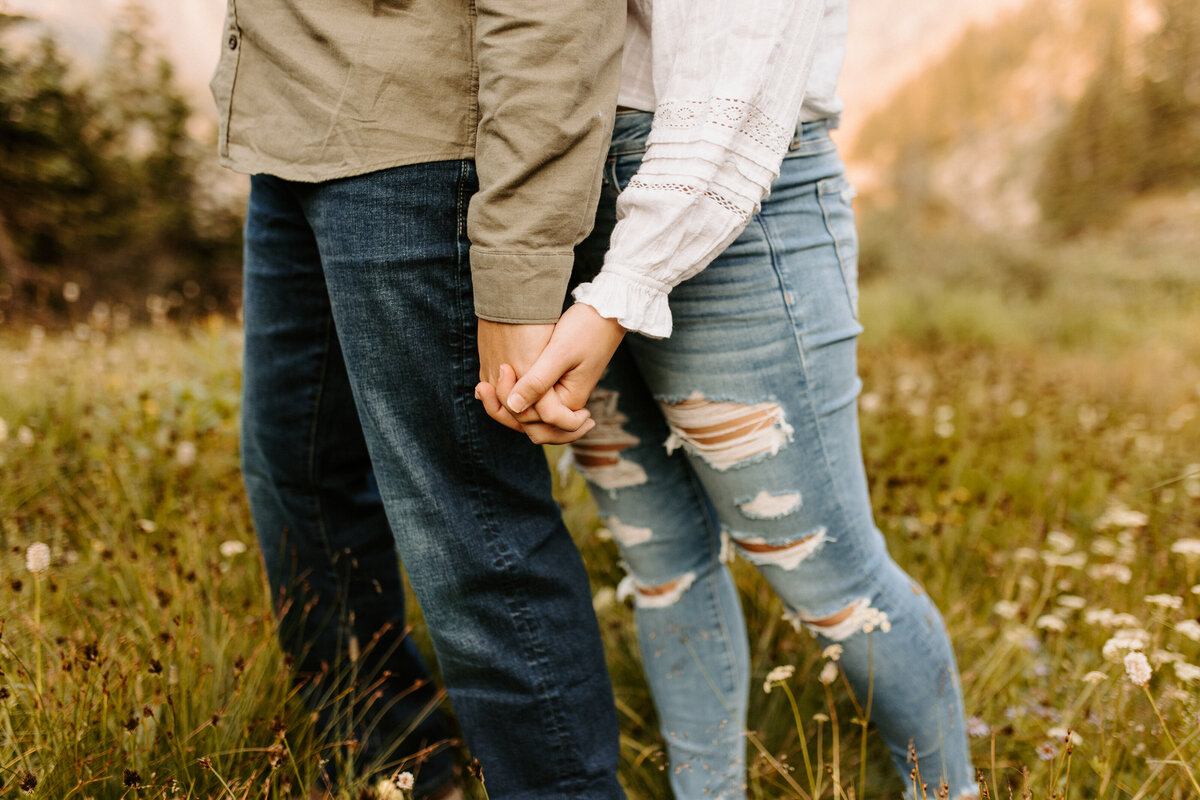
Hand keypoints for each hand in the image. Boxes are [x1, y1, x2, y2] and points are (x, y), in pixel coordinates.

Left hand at [476, 319, 593, 442]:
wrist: (605, 312)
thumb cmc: (586, 328)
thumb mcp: (559, 353)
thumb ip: (537, 382)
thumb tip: (512, 406)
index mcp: (570, 403)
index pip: (534, 421)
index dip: (512, 403)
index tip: (504, 368)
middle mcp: (566, 405)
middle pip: (530, 426)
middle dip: (505, 411)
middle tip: (483, 386)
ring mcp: (561, 397)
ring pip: (529, 416)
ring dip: (506, 406)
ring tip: (486, 385)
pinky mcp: (556, 386)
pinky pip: (531, 401)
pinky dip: (513, 396)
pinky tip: (498, 379)